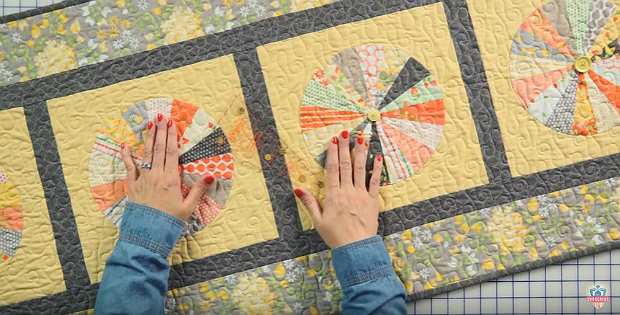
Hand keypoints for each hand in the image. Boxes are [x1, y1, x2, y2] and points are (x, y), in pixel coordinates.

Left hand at [120, 114, 213, 220]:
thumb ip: (198, 190)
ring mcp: (143, 180)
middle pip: (159, 149)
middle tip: (160, 117)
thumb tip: (210, 176)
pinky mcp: (133, 186)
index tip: (171, 124)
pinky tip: (125, 145)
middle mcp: (156, 176)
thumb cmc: (169, 222)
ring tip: (149, 124)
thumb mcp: (188, 208)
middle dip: (160, 132)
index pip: (172, 153)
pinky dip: (127, 156)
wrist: (147, 235)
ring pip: (146, 154)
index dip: (172, 137)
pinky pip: (129, 167)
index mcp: (171, 180)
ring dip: (148, 138)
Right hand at [294, 130, 382, 247]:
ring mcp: (361, 194)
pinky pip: (375, 182)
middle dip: (346, 147)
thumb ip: (310, 203)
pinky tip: (378, 158)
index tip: (334, 140)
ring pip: (360, 169)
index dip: (333, 153)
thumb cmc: (335, 236)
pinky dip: (377, 169)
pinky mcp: (373, 200)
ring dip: (361, 152)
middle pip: (346, 165)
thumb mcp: (318, 221)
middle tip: (346, 133)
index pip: (332, 169)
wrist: (356, 248)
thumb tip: (298, 189)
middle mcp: (347, 191)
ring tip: (362, 138)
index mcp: (333, 195)